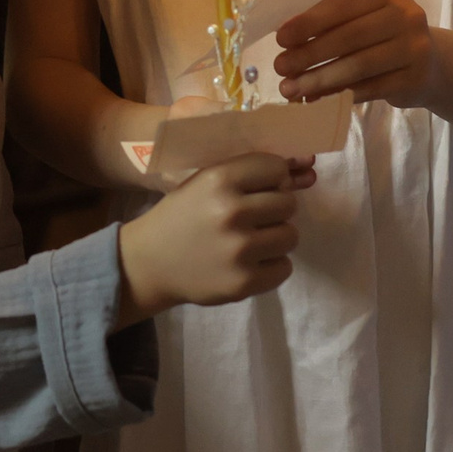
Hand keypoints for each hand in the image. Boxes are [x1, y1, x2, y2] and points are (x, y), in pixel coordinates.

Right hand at [116, 151, 308, 321]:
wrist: (149, 263)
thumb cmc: (182, 216)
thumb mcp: (204, 183)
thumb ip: (247, 175)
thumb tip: (303, 170)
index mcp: (219, 180)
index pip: (275, 168)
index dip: (273, 179)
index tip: (261, 189)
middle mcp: (231, 212)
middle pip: (288, 203)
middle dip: (275, 210)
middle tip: (255, 219)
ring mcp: (239, 250)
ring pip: (291, 236)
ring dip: (276, 238)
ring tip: (252, 241)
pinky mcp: (243, 282)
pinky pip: (284, 268)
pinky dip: (272, 266)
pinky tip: (249, 262)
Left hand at [271, 0, 433, 106]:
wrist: (431, 65)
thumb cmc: (382, 36)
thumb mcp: (362, 18)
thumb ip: (331, 23)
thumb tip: (287, 42)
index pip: (342, 5)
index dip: (309, 22)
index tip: (280, 38)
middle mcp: (406, 15)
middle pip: (349, 36)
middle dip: (309, 53)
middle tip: (280, 67)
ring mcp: (415, 48)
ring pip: (358, 66)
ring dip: (319, 79)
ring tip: (291, 89)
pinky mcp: (415, 79)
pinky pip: (370, 89)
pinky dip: (339, 95)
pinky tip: (317, 99)